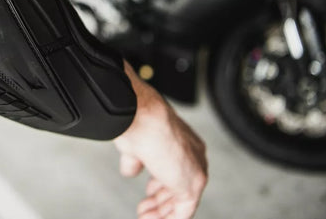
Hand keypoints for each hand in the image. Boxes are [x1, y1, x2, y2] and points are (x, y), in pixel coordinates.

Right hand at [114, 62, 207, 218]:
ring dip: (161, 213)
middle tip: (144, 209)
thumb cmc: (138, 121)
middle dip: (159, 200)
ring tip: (145, 217)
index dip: (161, 184)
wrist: (142, 117)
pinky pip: (183, 212)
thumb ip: (137, 160)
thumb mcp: (136, 143)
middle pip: (179, 185)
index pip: (176, 168)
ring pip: (182, 201)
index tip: (149, 193)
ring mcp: (195, 171)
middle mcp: (194, 155)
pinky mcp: (191, 186)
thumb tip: (130, 171)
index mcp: (183, 141)